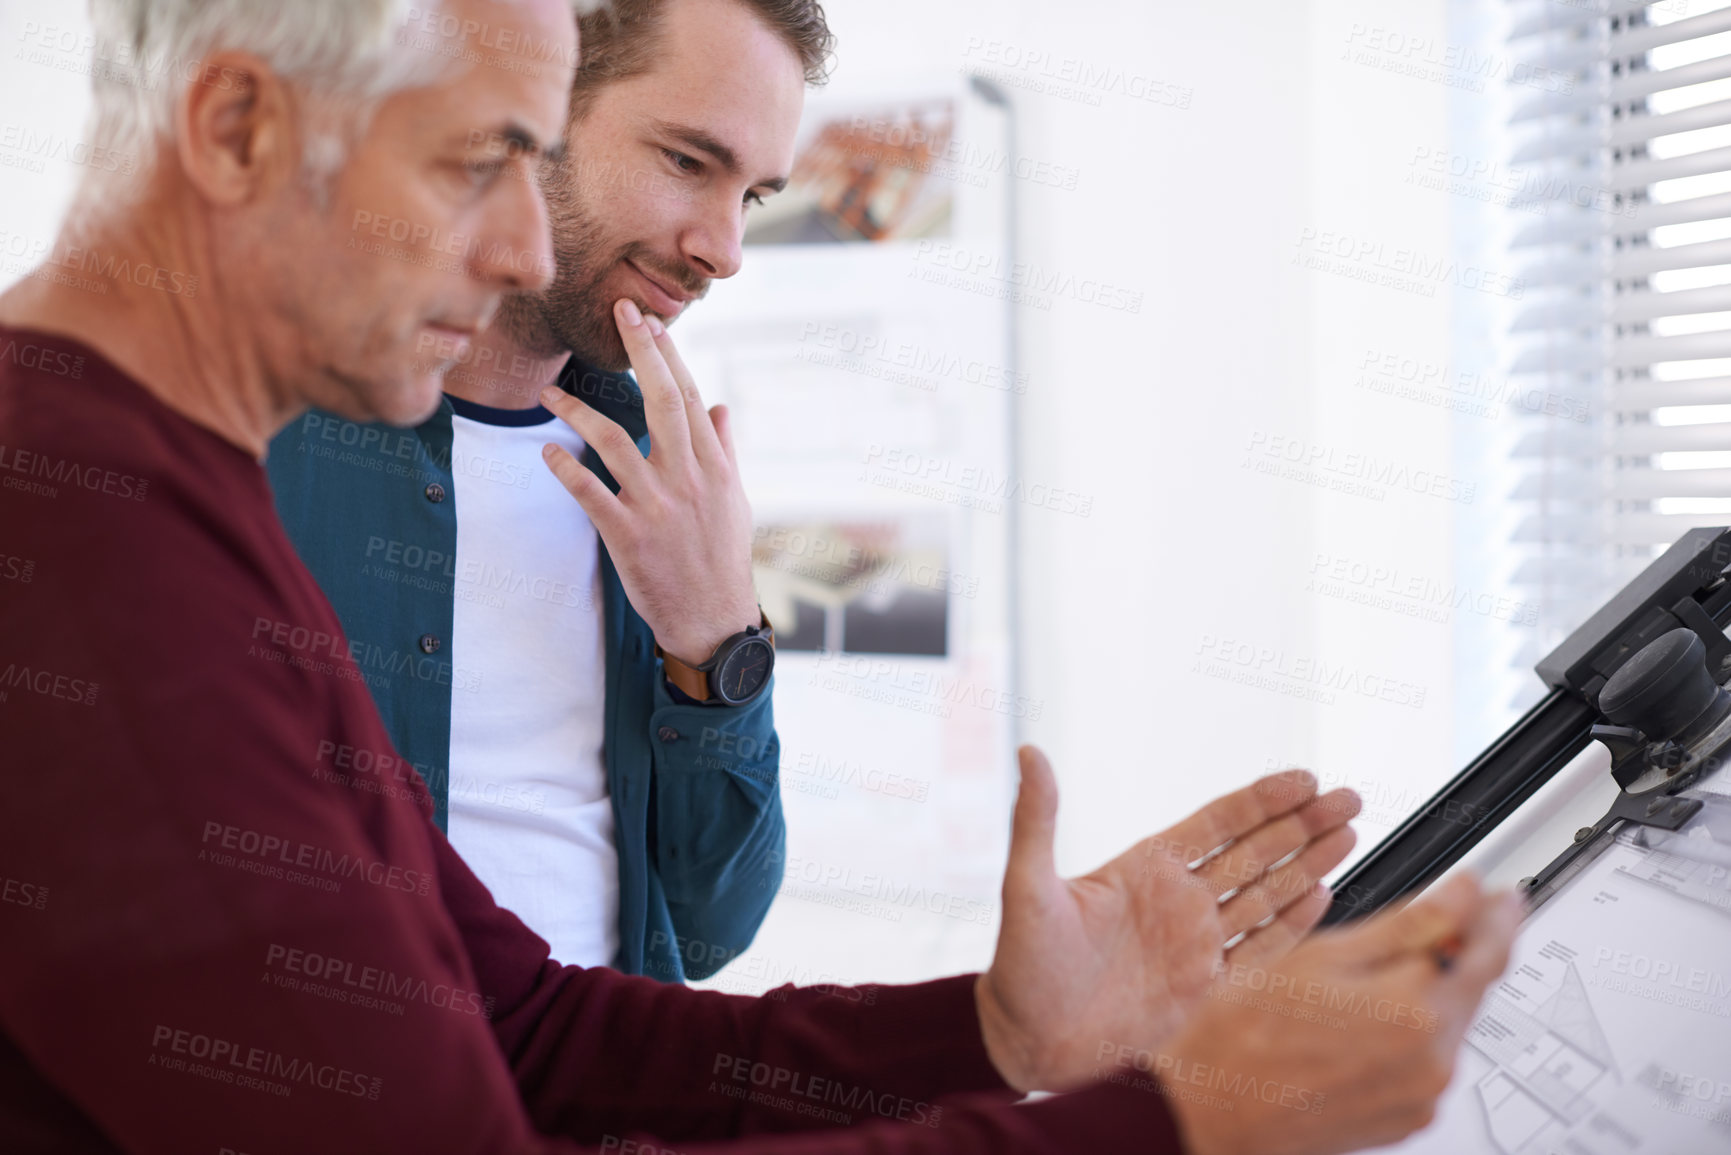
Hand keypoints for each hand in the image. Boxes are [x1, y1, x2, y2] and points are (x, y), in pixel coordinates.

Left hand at [539, 299, 759, 664]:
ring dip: (578, 412)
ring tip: (548, 392)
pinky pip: (590, 493)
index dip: (669, 356)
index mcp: (714, 467)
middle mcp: (688, 479)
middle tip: (619, 312)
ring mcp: (658, 507)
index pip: (689, 397)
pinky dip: (566, 469)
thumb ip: (724, 451)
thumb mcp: (734, 501)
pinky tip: (546, 451)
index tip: (650, 322)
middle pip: (663, 402)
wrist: (713, 620)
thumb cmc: (721, 559)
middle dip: (642, 352)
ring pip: (615, 442)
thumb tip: (718, 407)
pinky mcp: (628, 536)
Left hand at [975, 745, 1362, 1092]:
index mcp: (1144, 868)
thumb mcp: (1027, 885)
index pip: (1217, 823)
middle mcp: (1177, 900)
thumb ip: (1036, 819)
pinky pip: (1258, 951)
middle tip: (1349, 797)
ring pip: (1265, 896)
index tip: (1305, 778)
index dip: (1262, 801)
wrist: (1027, 1040)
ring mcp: (1194, 943)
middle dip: (1302, 825)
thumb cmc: (1020, 964)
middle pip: (1255, 852)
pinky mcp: (1203, 989)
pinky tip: (1323, 897)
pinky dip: (1292, 926)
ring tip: (1349, 834)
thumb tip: (1028, 753)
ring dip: (1308, 866)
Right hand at [1161, 874, 1522, 1154]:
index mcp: (1416, 1012)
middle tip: (1454, 918)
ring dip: (1432, 993)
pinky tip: (1367, 1019)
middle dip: (1462, 950)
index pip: (1487, 951)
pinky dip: (1413, 1033)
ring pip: (1447, 1025)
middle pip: (1471, 989)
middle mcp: (1431, 1063)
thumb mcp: (1322, 954)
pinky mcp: (1405, 1120)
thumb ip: (1408, 924)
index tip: (1503, 896)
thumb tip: (1464, 895)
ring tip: (1380, 973)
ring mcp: (1421, 1097)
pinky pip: (1427, 1063)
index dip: (1498, 915)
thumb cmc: (1245, 1033)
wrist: (1212, 1108)